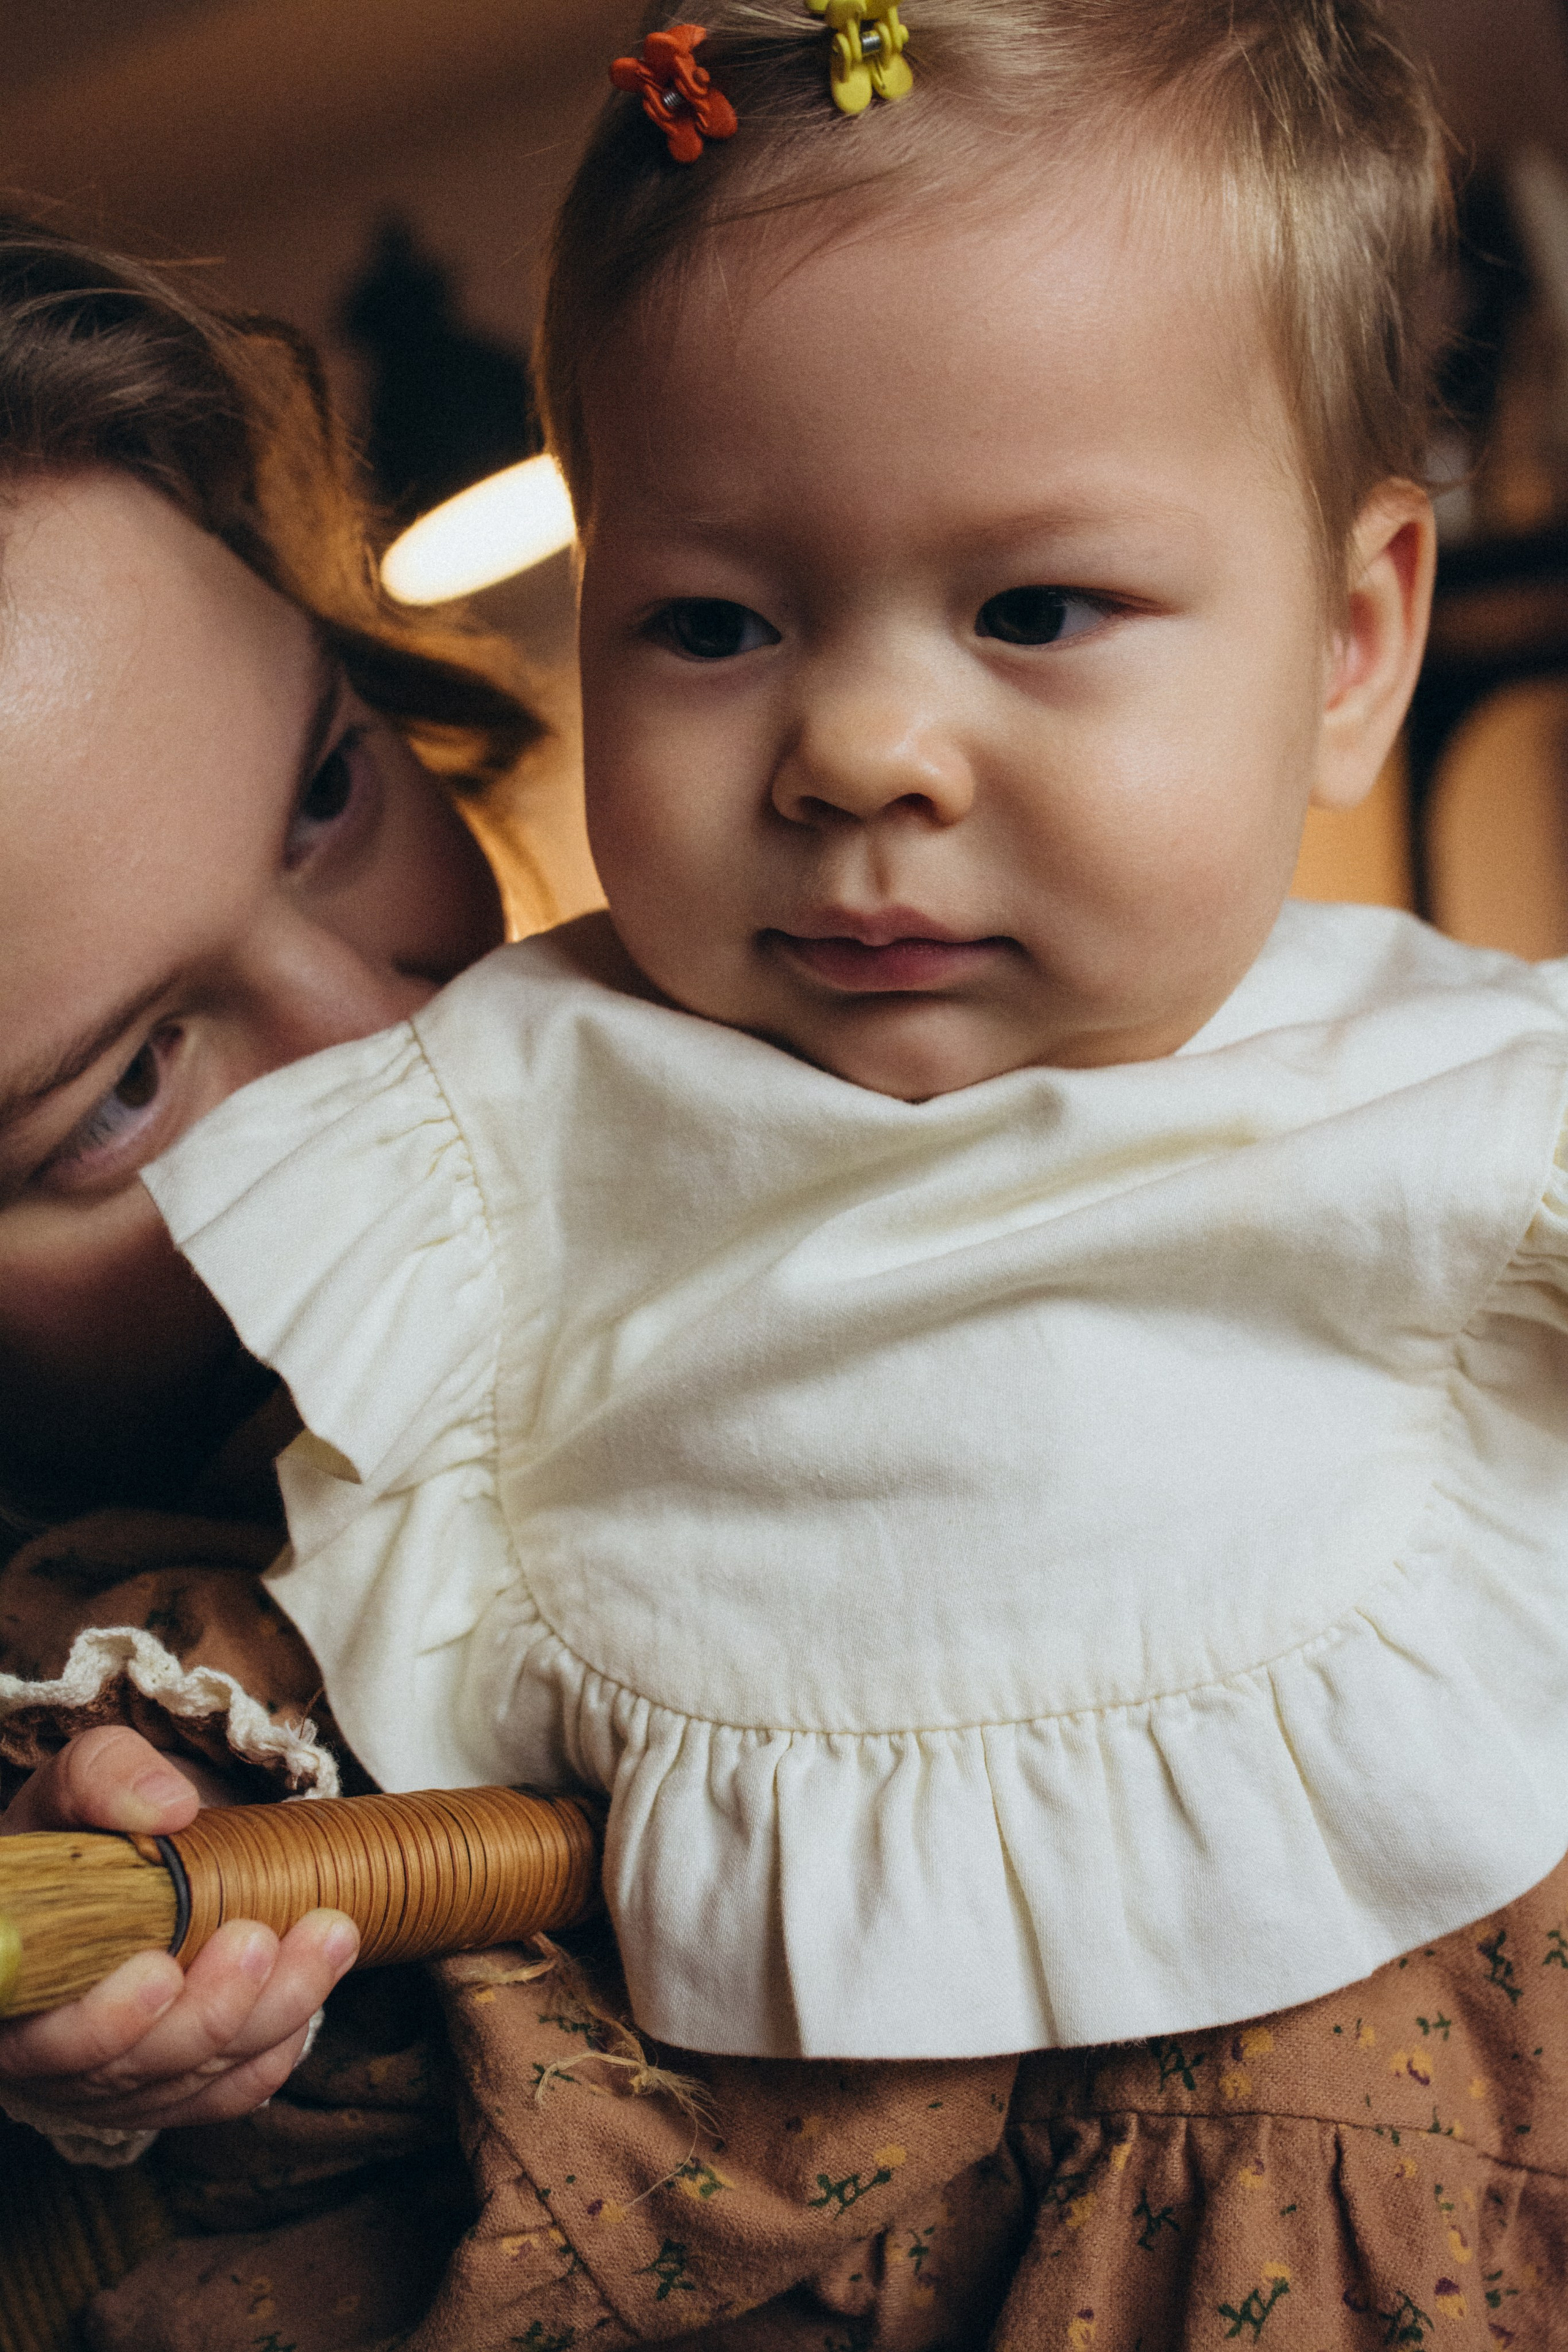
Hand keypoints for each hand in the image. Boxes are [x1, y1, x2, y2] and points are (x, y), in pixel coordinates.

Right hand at [0, 1725, 357, 2130]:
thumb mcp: (78, 1785)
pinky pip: (231, 2091)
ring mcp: (119, 2082)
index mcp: (16, 1992)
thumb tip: (170, 1806)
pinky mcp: (177, 2088)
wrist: (137, 1861)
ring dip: (269, 2015)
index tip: (161, 1970)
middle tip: (258, 1939)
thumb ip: (104, 1778)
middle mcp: (55, 2058)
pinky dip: (278, 2046)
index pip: (41, 2038)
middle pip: (133, 2069)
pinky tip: (316, 1987)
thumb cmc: (89, 1830)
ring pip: (195, 2080)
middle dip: (207, 2011)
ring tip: (327, 1938)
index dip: (102, 2020)